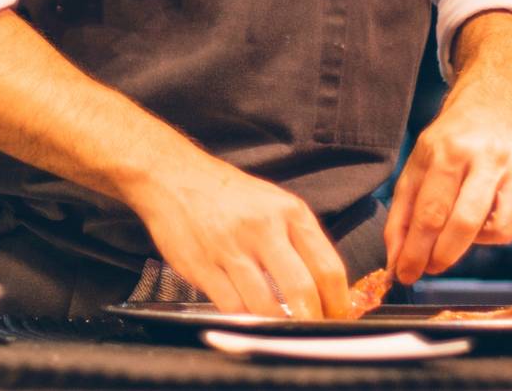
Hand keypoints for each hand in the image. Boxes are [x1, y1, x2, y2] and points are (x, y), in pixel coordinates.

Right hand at [124, 155, 350, 319]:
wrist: (173, 177)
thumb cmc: (229, 195)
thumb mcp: (274, 203)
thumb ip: (299, 239)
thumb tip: (324, 287)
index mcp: (289, 212)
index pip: (328, 267)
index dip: (338, 302)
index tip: (338, 317)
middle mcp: (263, 229)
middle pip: (302, 290)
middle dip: (312, 321)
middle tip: (313, 333)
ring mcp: (230, 249)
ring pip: (265, 306)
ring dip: (276, 326)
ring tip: (281, 329)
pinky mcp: (202, 267)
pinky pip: (231, 307)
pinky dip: (244, 320)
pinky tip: (249, 318)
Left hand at [384, 102, 511, 283]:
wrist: (492, 110)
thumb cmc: (450, 145)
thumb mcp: (417, 167)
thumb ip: (402, 215)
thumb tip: (396, 262)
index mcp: (450, 151)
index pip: (431, 213)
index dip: (416, 251)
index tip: (406, 273)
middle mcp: (489, 156)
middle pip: (466, 224)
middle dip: (444, 255)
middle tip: (433, 265)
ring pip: (502, 232)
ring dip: (481, 240)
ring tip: (471, 221)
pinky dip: (510, 231)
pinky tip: (497, 212)